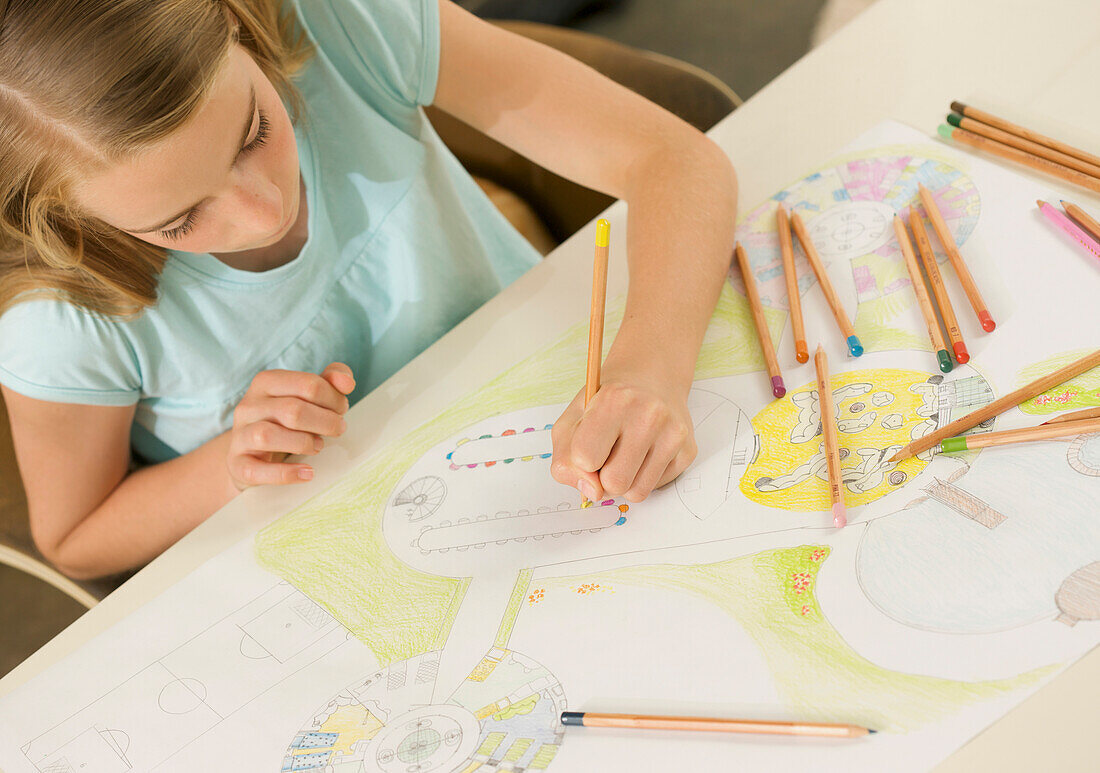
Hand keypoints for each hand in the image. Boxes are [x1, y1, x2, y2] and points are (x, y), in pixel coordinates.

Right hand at [227, 362, 354, 488]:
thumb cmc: (286, 420)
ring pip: (269, 436)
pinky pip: (257, 470)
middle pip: (293, 410)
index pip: (308, 385)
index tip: (341, 410)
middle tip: (338, 429)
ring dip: (303, 443)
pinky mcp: (238, 464)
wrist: (251, 452)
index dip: (334, 399)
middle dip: (325, 422)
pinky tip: (308, 473)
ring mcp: (240, 436)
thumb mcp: (306, 396)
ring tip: (318, 446)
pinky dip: (286, 473)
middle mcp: (248, 406)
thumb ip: (329, 381)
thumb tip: (347, 383)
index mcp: (266, 382)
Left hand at [550, 366, 696, 502]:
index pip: (585, 459)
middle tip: (607, 453)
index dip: (581, 460)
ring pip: (636, 493)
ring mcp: (673, 433)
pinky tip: (644, 452)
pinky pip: (655, 488)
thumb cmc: (607, 402)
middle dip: (603, 477)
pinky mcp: (688, 450)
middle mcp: (649, 414)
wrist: (651, 379)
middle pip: (614, 483)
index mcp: (614, 400)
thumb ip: (565, 460)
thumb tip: (592, 492)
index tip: (588, 446)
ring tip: (624, 454)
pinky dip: (643, 477)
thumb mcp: (572, 419)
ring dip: (624, 481)